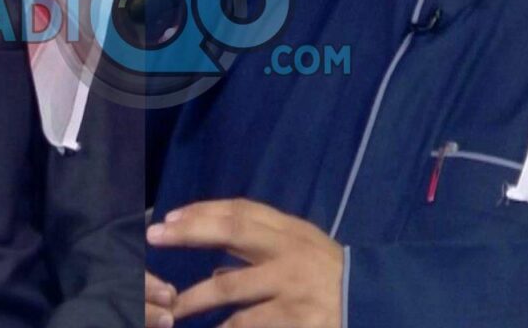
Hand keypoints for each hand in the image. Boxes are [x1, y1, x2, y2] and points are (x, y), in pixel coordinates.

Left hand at [146, 199, 342, 327]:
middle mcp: (287, 252)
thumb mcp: (301, 249)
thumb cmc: (329, 274)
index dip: (202, 211)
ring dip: (194, 299)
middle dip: (189, 232)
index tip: (168, 218)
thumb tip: (215, 260)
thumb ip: (262, 248)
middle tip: (153, 238)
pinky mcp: (296, 321)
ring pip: (230, 288)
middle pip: (231, 232)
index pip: (239, 211)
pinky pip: (248, 326)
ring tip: (169, 309)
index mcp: (288, 231)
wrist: (375, 303)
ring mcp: (291, 287)